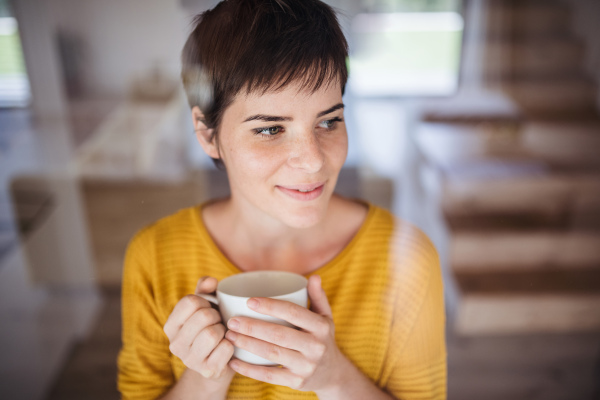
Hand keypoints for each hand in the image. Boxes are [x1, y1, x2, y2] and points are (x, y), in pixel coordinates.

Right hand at [163, 277, 234, 381]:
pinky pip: (226, 348)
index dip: (205, 301)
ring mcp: (190, 360)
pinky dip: (231, 344)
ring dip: (224, 330)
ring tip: (222, 334)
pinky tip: (227, 346)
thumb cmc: (211, 326)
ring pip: (212, 333)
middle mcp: (175, 345)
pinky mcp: (208, 371)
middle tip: (218, 322)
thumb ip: (205, 289)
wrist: (218, 360)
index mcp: (171, 326)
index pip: (190, 301)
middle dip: (217, 315)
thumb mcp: (205, 305)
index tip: (208, 308)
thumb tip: (211, 281)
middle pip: (203, 316)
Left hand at [224, 275, 347, 392]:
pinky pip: (269, 376)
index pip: (293, 312)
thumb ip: (318, 296)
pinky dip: (249, 369)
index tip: (249, 301)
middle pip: (278, 334)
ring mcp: (306, 366)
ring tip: (230, 336)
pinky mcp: (296, 382)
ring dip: (247, 344)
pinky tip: (234, 361)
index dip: (270, 306)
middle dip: (252, 327)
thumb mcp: (325, 317)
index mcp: (321, 327)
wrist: (332, 374)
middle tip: (232, 321)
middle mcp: (316, 347)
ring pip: (271, 354)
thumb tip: (313, 277)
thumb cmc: (322, 339)